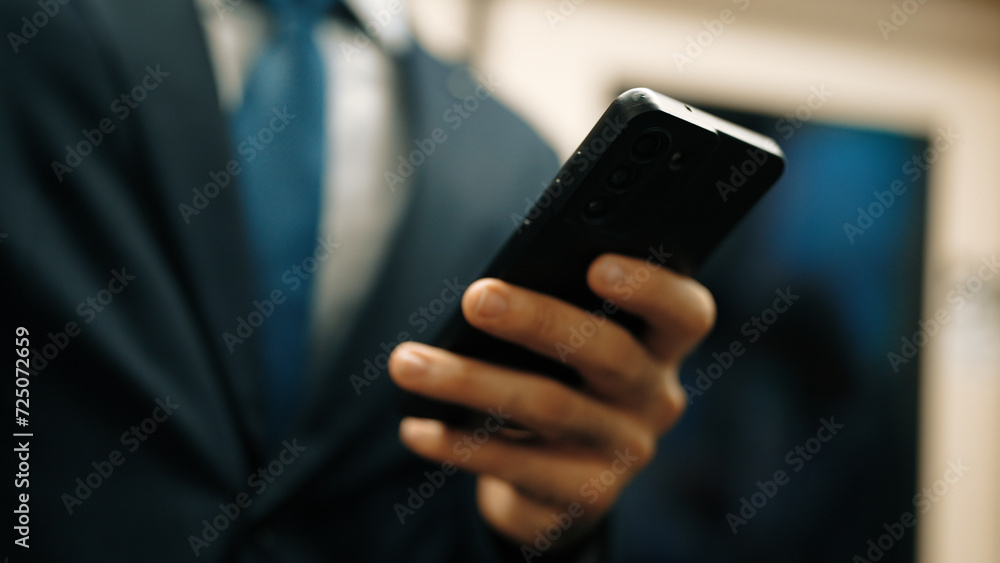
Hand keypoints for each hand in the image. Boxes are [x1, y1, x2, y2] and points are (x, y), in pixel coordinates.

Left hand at [388, 254, 714, 550]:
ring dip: (471, 381)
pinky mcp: (585, 496)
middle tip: (477, 298)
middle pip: (608, 353)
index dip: (650, 288)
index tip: (597, 264)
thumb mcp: (573, 349)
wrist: (559, 484)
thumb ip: (561, 312)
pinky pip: (518, 466)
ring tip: (408, 364)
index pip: (686, 313)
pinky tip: (418, 427)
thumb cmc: (561, 383)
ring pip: (548, 408)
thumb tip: (492, 292)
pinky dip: (461, 444)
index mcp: (660, 347)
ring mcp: (624, 452)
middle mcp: (653, 399)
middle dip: (538, 321)